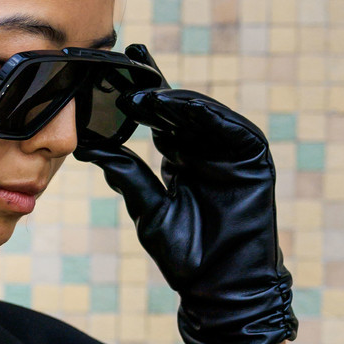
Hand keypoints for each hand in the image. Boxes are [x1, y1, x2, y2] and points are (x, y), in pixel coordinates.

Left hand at [75, 60, 296, 343]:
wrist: (220, 286)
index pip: (157, 118)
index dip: (136, 96)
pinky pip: (227, 126)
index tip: (108, 74)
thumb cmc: (186, 257)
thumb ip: (129, 177)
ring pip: (199, 113)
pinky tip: (178, 105)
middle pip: (177, 106)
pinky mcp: (251, 155)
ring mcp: (229, 150)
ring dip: (173, 98)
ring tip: (143, 90)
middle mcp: (204, 148)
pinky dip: (203, 114)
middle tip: (126, 57)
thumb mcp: (150, 212)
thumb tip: (91, 150)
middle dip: (153, 82)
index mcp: (180, 158)